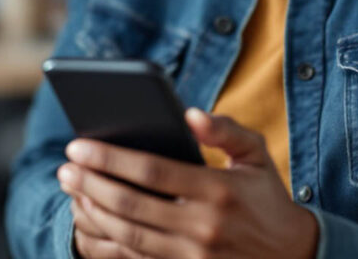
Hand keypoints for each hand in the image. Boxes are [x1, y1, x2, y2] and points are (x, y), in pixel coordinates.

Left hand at [57, 108, 318, 258]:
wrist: (291, 256)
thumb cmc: (267, 195)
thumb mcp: (256, 153)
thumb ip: (225, 129)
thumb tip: (190, 113)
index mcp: (217, 190)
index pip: (152, 171)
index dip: (111, 157)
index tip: (80, 144)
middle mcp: (201, 227)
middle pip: (131, 205)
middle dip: (91, 183)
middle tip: (65, 167)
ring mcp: (192, 258)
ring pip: (127, 237)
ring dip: (92, 213)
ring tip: (71, 191)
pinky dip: (106, 244)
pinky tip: (89, 225)